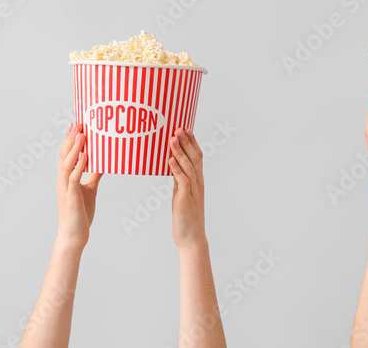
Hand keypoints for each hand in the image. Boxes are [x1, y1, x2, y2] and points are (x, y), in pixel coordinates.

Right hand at [56, 123, 101, 250]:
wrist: (75, 235)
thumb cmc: (81, 214)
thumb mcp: (90, 190)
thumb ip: (94, 176)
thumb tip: (103, 162)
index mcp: (66, 179)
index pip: (67, 155)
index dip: (70, 140)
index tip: (76, 125)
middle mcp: (63, 181)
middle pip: (65, 156)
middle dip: (70, 139)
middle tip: (76, 122)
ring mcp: (65, 188)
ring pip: (67, 164)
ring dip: (75, 148)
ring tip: (82, 134)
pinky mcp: (71, 197)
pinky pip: (74, 178)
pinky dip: (80, 165)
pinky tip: (86, 156)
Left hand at [169, 128, 207, 250]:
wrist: (192, 239)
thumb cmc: (186, 220)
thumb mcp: (182, 196)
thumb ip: (180, 182)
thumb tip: (173, 167)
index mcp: (198, 182)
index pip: (197, 157)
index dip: (193, 142)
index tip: (186, 129)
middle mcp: (198, 184)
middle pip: (194, 158)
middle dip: (187, 142)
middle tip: (179, 127)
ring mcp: (193, 192)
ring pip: (189, 167)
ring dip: (180, 151)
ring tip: (172, 138)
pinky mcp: (185, 200)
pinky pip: (182, 181)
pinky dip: (176, 169)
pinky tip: (169, 159)